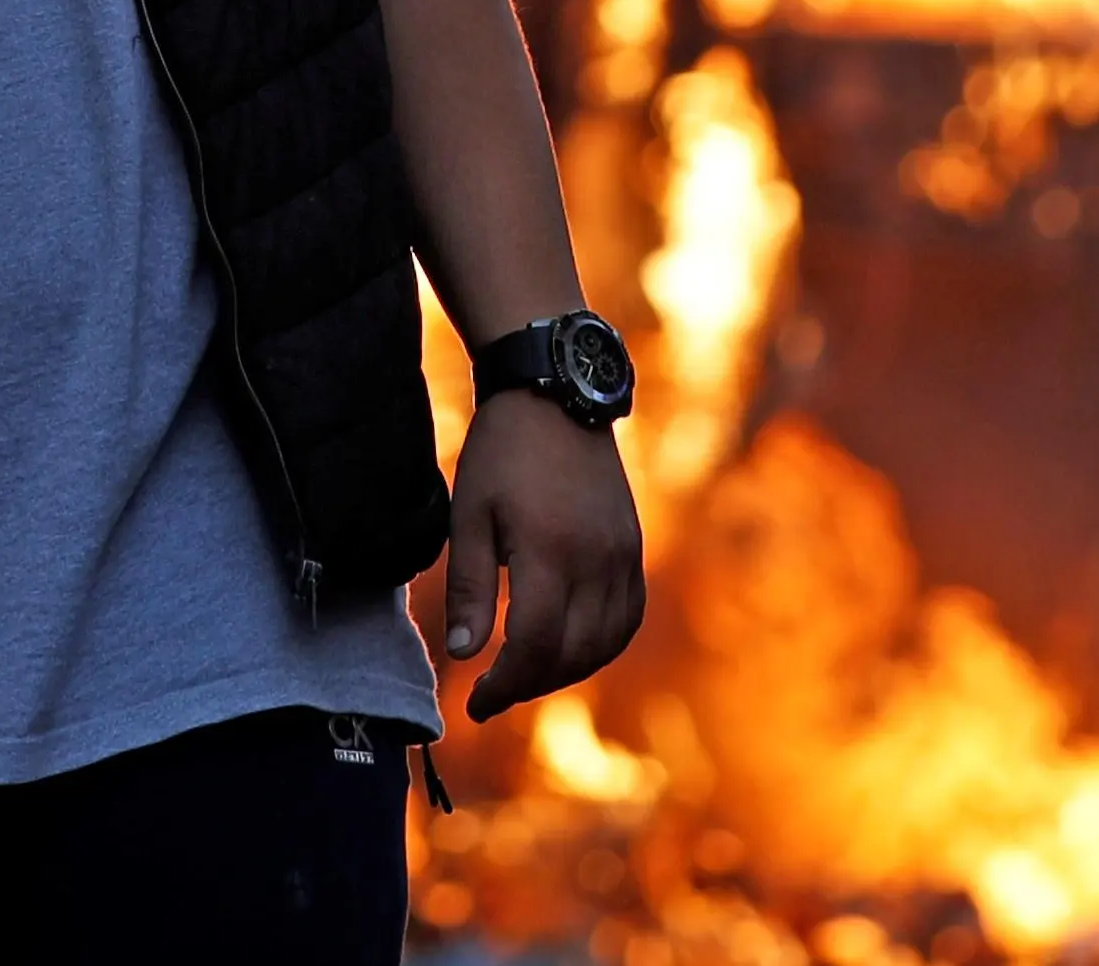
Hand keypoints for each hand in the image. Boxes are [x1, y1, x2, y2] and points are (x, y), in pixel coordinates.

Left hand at [442, 390, 645, 721]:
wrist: (556, 396)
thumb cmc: (502, 454)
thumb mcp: (469, 515)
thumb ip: (470, 588)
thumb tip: (465, 654)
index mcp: (550, 550)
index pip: (535, 645)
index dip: (504, 685)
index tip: (474, 702)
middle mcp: (597, 559)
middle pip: (572, 654)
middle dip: (529, 684)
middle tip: (492, 692)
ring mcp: (623, 554)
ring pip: (605, 644)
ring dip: (565, 671)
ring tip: (525, 673)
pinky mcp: (633, 548)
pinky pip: (627, 618)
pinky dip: (600, 645)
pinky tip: (567, 647)